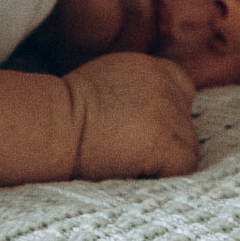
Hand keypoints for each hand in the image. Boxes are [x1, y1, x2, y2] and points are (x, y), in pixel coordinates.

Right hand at [65, 52, 201, 179]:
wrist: (52, 126)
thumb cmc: (65, 115)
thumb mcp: (104, 84)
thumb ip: (137, 91)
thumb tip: (153, 119)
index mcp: (147, 66)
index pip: (181, 89)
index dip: (169, 114)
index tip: (146, 131)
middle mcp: (164, 83)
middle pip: (187, 121)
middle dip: (167, 139)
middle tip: (131, 152)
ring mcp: (168, 111)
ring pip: (188, 144)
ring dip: (166, 159)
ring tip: (130, 162)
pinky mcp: (166, 140)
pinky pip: (185, 164)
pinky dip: (166, 173)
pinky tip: (137, 171)